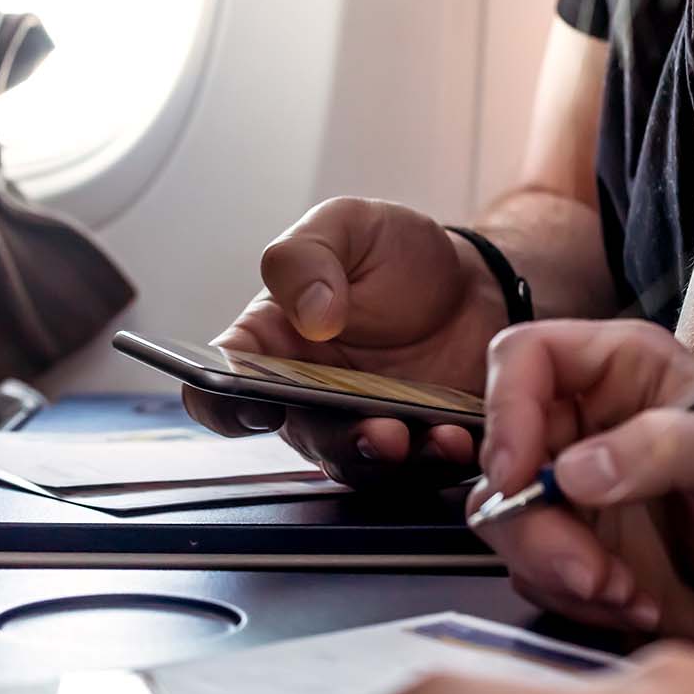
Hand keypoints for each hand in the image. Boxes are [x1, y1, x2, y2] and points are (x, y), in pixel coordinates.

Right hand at [183, 198, 508, 486]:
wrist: (474, 282)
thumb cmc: (395, 257)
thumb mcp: (347, 226)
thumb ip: (308, 256)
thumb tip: (311, 316)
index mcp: (271, 346)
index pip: (219, 391)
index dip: (223, 406)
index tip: (258, 401)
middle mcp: (308, 397)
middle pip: (303, 438)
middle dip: (338, 439)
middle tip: (377, 427)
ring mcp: (362, 425)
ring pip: (359, 463)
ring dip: (388, 458)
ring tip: (421, 436)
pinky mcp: (415, 443)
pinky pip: (419, 467)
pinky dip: (436, 458)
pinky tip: (455, 435)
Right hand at [470, 319, 693, 652]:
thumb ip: (669, 448)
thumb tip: (574, 471)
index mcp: (623, 369)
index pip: (524, 357)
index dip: (507, 410)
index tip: (520, 476)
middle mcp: (584, 421)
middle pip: (500, 451)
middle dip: (536, 525)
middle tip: (593, 572)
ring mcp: (569, 488)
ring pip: (504, 518)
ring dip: (558, 569)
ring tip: (626, 592)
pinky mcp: (566, 545)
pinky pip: (528, 569)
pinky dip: (573, 597)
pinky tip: (633, 602)